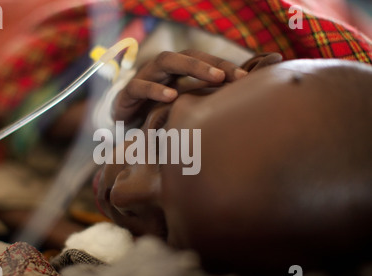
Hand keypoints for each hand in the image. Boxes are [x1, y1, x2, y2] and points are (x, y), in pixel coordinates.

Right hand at [112, 49, 247, 123]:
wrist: (125, 123)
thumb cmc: (157, 113)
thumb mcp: (180, 108)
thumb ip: (201, 103)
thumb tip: (235, 109)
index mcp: (177, 70)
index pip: (203, 60)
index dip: (224, 66)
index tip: (245, 78)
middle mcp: (163, 69)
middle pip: (187, 55)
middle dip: (209, 63)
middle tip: (228, 75)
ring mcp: (145, 77)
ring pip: (166, 61)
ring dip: (190, 67)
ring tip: (211, 78)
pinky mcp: (129, 92)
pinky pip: (140, 86)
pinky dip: (155, 89)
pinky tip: (171, 96)